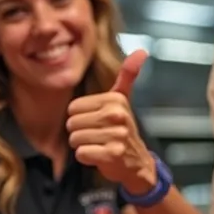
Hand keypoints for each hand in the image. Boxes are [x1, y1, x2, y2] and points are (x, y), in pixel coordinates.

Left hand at [66, 49, 154, 188]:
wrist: (137, 163)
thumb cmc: (123, 129)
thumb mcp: (123, 100)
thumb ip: (127, 75)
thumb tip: (141, 51)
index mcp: (115, 99)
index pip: (73, 108)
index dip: (80, 118)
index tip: (97, 122)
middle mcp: (117, 115)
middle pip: (72, 123)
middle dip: (80, 133)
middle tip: (97, 136)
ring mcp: (116, 135)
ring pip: (75, 139)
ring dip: (83, 145)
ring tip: (99, 145)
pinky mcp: (112, 154)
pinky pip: (81, 154)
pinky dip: (86, 158)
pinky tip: (100, 156)